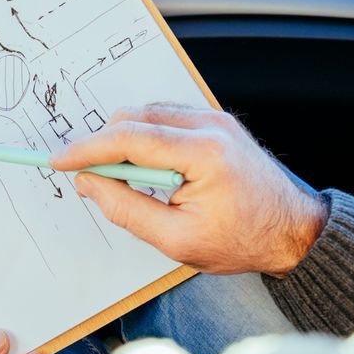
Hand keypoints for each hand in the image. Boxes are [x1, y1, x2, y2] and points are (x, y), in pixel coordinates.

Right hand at [52, 104, 328, 277]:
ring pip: (148, 113)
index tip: (59, 159)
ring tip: (126, 181)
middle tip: (89, 177)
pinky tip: (149, 169)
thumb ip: (126, 210)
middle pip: (135, 118)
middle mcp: (210, 125)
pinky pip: (167, 118)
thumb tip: (89, 184)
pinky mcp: (217, 122)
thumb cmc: (243, 240)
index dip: (87, 148)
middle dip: (104, 145)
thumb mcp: (177, 240)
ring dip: (126, 141)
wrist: (295, 231)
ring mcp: (215, 119)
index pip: (129, 139)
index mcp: (203, 153)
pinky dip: (147, 137)